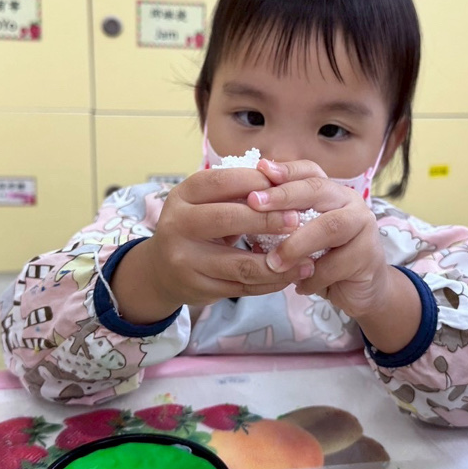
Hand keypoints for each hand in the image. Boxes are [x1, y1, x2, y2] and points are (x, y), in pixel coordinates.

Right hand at [112, 167, 311, 323]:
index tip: (287, 185)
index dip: (257, 182)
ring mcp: (185, 260)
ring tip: (306, 260)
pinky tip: (289, 276)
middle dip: (269, 220)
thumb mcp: (206, 202)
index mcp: (183, 195)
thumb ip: (238, 192)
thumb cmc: (198, 226)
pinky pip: (242, 288)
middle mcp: (178, 225)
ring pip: (240, 264)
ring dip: (279, 263)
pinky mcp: (198, 288)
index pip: (222, 182)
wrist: (161, 270)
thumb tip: (285, 179)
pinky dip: (270, 283)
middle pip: (228, 219)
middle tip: (299, 220)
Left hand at [247, 159, 419, 351]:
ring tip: (273, 262)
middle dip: (283, 195)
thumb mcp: (295, 238)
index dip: (285, 170)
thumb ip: (276, 224)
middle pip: (318, 189)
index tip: (260, 169)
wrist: (358, 290)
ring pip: (330, 226)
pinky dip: (314, 277)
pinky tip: (300, 286)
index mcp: (330, 191)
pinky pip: (338, 263)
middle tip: (254, 203)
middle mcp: (349, 201)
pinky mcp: (369, 254)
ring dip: (297, 243)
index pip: (308, 171)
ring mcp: (363, 225)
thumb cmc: (320, 259)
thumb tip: (238, 215)